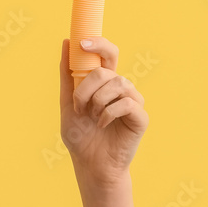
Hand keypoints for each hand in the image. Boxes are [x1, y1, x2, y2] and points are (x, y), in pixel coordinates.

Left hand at [60, 38, 147, 186]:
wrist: (90, 164)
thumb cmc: (80, 135)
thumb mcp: (67, 102)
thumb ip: (67, 74)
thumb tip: (66, 41)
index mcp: (104, 82)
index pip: (108, 53)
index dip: (98, 44)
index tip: (82, 43)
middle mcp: (120, 87)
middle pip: (106, 70)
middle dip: (87, 87)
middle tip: (79, 106)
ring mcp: (132, 101)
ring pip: (118, 83)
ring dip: (97, 101)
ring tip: (92, 117)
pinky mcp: (140, 117)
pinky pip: (126, 103)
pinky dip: (108, 113)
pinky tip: (102, 124)